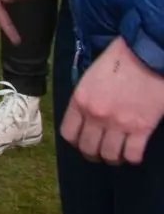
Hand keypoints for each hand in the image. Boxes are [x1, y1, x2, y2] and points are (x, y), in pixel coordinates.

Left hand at [62, 37, 163, 164]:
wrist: (145, 55)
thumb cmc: (118, 62)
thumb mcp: (89, 79)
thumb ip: (84, 101)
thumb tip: (84, 119)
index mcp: (80, 101)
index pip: (68, 134)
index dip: (76, 142)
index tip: (83, 142)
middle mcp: (96, 115)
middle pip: (88, 149)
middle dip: (93, 154)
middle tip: (101, 152)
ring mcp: (119, 124)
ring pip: (109, 156)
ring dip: (113, 158)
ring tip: (118, 153)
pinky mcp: (142, 128)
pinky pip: (133, 155)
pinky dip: (132, 157)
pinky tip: (133, 151)